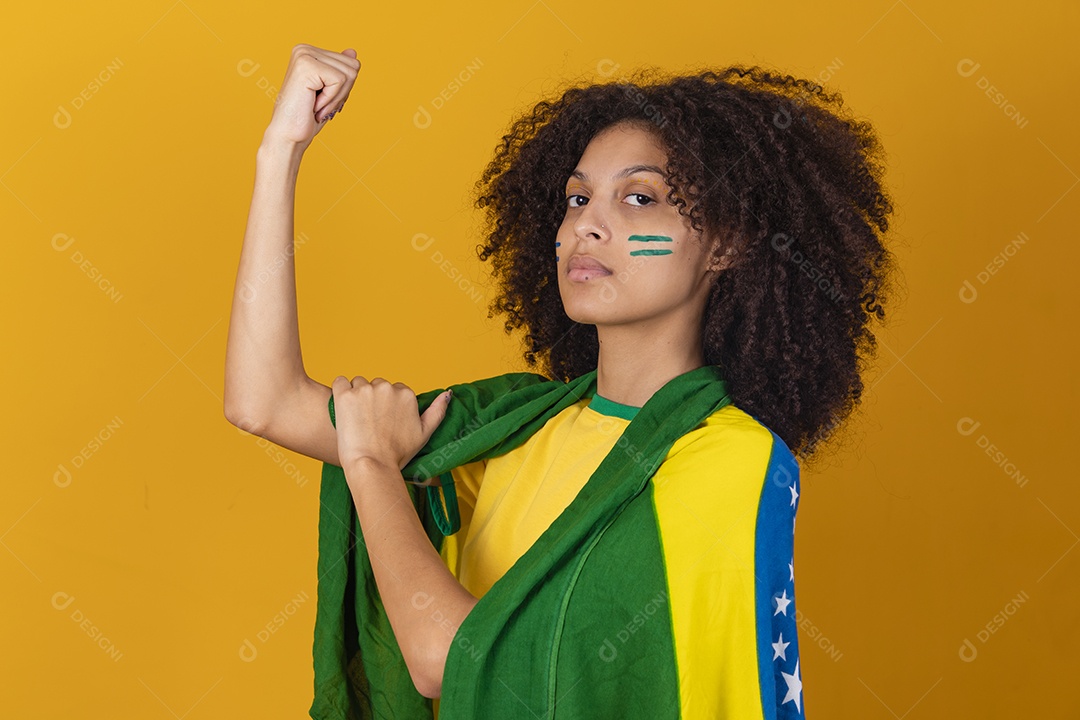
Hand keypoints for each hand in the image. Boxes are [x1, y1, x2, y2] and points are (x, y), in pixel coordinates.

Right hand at [263, 44, 360, 149]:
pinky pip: (340, 80)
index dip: (345, 89)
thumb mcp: (331, 91)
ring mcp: (304, 55)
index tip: (324, 99)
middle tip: (320, 105)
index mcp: (310, 52)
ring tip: (316, 105)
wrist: (288, 135)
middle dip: (343, 93)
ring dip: (336, 97)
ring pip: (349, 73)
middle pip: (353, 67)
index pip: (351, 64)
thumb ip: (340, 70)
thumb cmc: (308, 116)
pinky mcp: (306, 65)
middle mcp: (304, 49)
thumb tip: (353, 52)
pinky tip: (313, 104)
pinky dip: (331, 98)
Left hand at [330, 376, 451, 476]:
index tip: (382, 421)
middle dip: (372, 399)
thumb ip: (437, 411)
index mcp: (406, 394)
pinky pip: (340, 382)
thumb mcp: (424, 433)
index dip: (387, 406)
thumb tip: (447, 393)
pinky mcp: (345, 395)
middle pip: (376, 385)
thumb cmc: (397, 454)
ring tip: (355, 418)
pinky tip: (342, 408)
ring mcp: (365, 390)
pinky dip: (339, 391)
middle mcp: (387, 387)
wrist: (372, 465)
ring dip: (356, 396)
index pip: (394, 390)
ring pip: (358, 383)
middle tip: (369, 422)